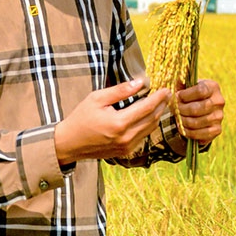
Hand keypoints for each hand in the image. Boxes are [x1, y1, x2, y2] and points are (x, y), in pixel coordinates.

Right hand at [54, 79, 169, 163]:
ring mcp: (127, 147)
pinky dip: (148, 126)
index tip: (166, 89)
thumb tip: (140, 82)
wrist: (68, 143)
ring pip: (150, 129)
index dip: (159, 98)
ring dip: (158, 116)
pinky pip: (143, 137)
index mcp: (119, 123)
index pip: (147, 108)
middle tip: (167, 94)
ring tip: (161, 103)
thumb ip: (120, 91)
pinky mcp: (125, 152)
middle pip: (153, 119)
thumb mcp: (96, 98)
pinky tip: (149, 116)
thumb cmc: (80, 118)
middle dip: (162, 105)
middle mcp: (126, 137)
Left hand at [174, 79, 225, 144]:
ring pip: (196, 122)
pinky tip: (182, 127)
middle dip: (180, 110)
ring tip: (177, 118)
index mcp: (213, 87)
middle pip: (196, 109)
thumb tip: (171, 79)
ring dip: (182, 121)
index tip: (176, 97)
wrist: (201, 109)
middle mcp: (219, 101)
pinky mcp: (217, 129)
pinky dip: (187, 132)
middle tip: (173, 109)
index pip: (199, 91)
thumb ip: (179, 82)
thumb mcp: (186, 86)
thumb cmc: (190, 95)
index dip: (184, 95)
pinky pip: (199, 134)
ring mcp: (219, 116)